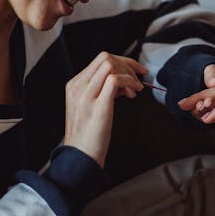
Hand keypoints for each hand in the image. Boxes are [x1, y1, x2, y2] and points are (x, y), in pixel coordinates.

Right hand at [63, 52, 147, 166]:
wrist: (80, 158)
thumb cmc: (89, 135)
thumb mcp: (91, 106)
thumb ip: (102, 89)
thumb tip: (124, 78)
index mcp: (75, 85)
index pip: (100, 59)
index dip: (122, 62)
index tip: (134, 72)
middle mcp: (77, 87)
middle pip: (105, 57)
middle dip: (127, 64)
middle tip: (139, 78)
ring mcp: (86, 96)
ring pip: (109, 65)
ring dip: (129, 73)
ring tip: (136, 89)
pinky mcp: (97, 106)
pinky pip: (115, 80)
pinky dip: (129, 82)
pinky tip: (133, 93)